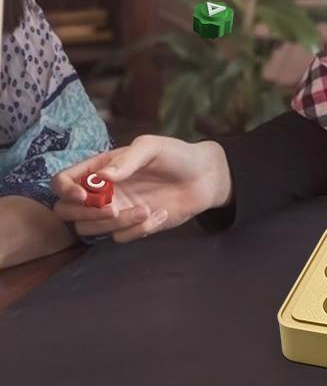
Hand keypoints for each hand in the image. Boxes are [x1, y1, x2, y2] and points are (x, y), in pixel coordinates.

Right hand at [51, 136, 231, 243]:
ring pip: (90, 229)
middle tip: (113, 208)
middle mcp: (102, 191)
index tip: (85, 195)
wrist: (204, 176)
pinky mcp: (132, 226)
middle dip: (85, 213)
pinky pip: (120, 238)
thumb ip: (127, 160)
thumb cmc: (176, 155)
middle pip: (66, 211)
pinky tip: (161, 214)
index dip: (65, 190)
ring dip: (115, 223)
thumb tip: (101, 178)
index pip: (62, 181)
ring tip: (145, 209)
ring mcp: (115, 210)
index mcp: (100, 168)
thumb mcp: (152, 147)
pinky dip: (138, 229)